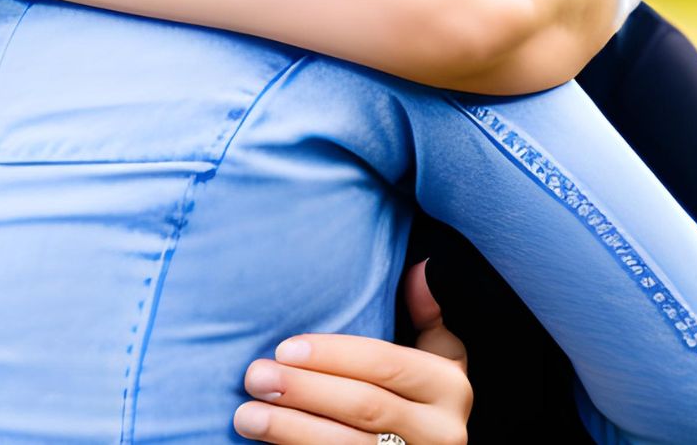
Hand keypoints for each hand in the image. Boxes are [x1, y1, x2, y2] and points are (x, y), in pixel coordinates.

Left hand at [234, 260, 470, 444]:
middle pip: (364, 406)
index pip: (386, 363)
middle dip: (304, 391)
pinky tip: (265, 442)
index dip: (333, 355)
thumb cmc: (421, 397)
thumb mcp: (438, 356)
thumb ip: (428, 317)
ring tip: (245, 414)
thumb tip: (418, 269)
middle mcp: (443, 433)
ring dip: (290, 430)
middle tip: (254, 377)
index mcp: (451, 388)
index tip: (284, 348)